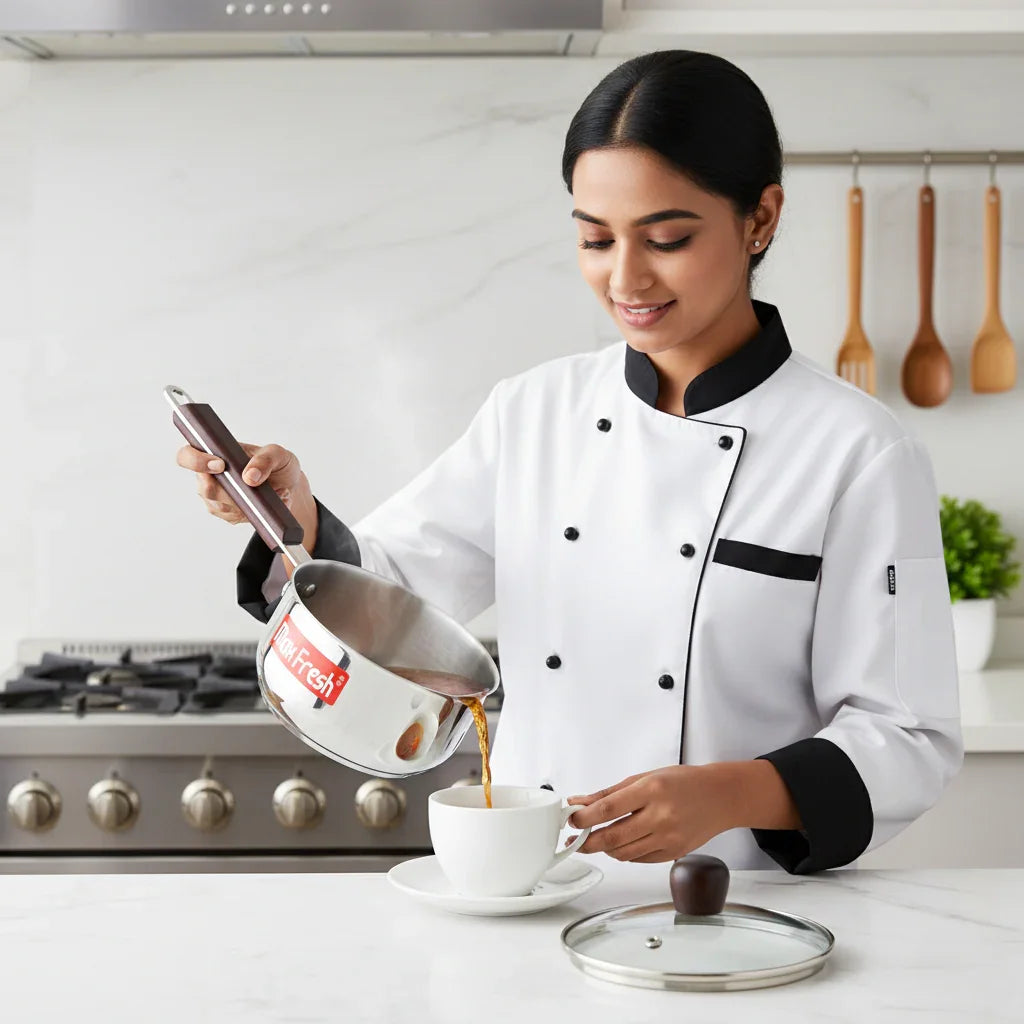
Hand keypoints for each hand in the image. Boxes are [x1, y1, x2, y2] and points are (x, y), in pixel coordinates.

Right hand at [176, 442, 316, 550]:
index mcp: (215, 453)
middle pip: (206, 489)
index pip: (187, 455)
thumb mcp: (278, 454)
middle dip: (233, 491)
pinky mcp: (228, 514)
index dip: (196, 462)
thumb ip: (265, 459)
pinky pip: (235, 517)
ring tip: (272, 491)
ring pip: (221, 507)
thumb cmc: (278, 464)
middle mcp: (210, 476)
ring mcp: (217, 498)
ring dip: (249, 501)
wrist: (289, 486)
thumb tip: (249, 476)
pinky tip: (267, 502)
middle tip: (257, 484)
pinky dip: (254, 511)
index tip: (220, 465)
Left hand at [565, 764, 739, 863]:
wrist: (720, 797)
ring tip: (596, 839)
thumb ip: (609, 793)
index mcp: (651, 790)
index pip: (608, 809)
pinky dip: (624, 854)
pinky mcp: (673, 854)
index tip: (571, 820)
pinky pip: (639, 859)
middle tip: (575, 838)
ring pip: (623, 854)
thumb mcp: (644, 777)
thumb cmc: (683, 782)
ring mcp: (668, 838)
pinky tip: (621, 843)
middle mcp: (660, 816)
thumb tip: (579, 802)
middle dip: (587, 842)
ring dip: (604, 849)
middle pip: (612, 838)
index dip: (584, 818)